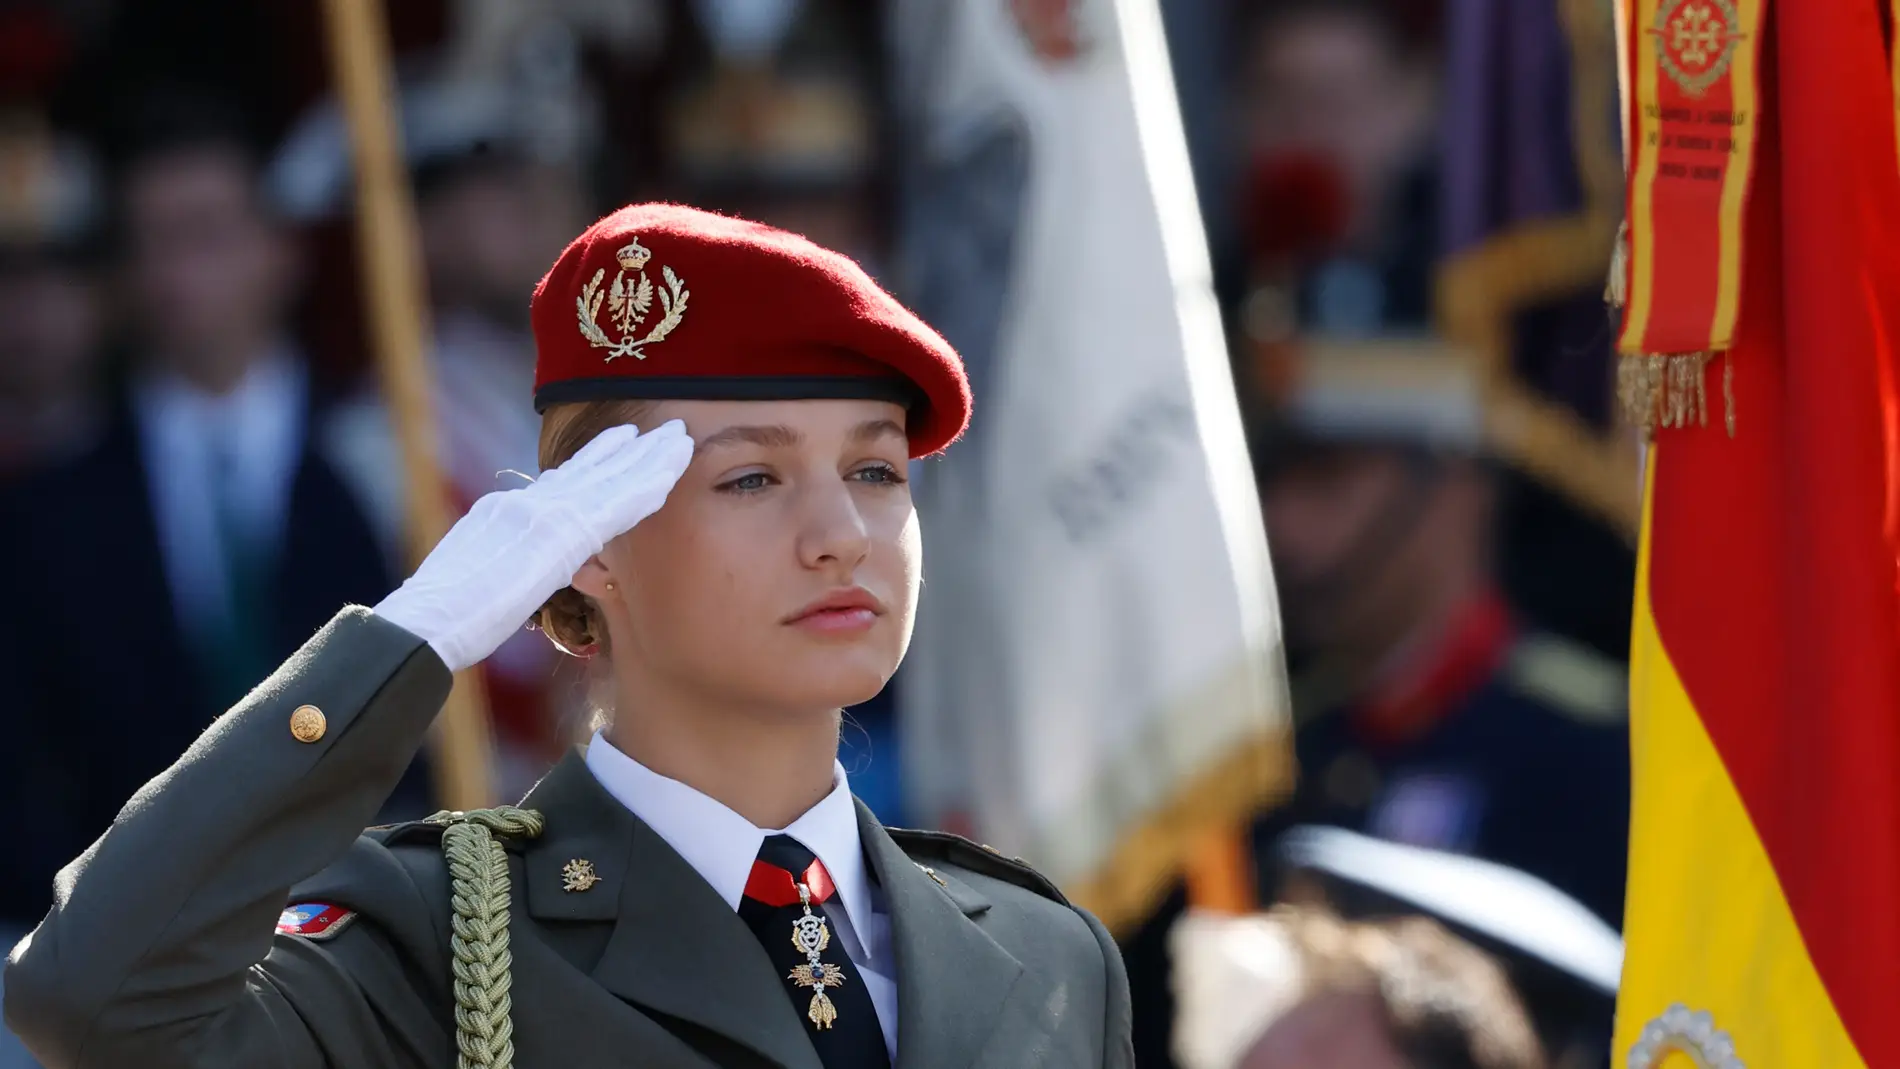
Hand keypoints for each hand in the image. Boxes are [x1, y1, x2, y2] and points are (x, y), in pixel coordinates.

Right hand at [373, 420, 693, 670]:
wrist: (425, 622)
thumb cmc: (440, 619)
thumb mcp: (475, 577)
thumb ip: (504, 562)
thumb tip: (520, 568)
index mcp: (504, 512)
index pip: (559, 481)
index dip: (595, 460)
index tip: (622, 442)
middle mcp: (525, 503)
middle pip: (588, 469)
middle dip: (628, 449)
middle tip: (662, 430)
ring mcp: (541, 514)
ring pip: (609, 478)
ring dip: (648, 457)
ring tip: (680, 436)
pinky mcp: (557, 534)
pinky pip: (614, 506)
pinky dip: (645, 486)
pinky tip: (671, 473)